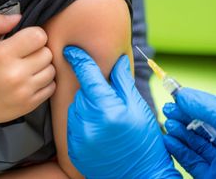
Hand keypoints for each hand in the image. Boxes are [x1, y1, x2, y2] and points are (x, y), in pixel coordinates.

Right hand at [0, 14, 55, 130]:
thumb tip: (19, 17)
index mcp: (3, 55)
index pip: (38, 36)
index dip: (34, 35)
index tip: (27, 40)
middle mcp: (16, 74)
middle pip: (47, 53)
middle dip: (39, 51)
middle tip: (27, 55)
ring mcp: (24, 91)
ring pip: (52, 70)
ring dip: (43, 67)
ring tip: (29, 68)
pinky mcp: (29, 104)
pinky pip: (51, 87)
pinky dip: (45, 82)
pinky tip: (32, 80)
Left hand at [64, 46, 180, 178]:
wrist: (139, 176)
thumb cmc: (143, 141)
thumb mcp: (138, 108)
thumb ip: (123, 82)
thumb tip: (117, 60)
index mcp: (106, 108)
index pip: (86, 75)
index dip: (79, 59)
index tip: (71, 50)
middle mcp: (87, 121)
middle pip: (82, 92)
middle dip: (92, 90)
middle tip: (109, 100)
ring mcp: (78, 136)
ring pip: (76, 107)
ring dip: (87, 106)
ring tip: (106, 118)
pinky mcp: (74, 148)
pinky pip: (73, 124)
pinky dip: (83, 121)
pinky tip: (98, 129)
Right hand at [162, 88, 215, 178]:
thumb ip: (210, 109)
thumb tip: (187, 95)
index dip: (197, 100)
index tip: (177, 93)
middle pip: (205, 124)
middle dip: (185, 115)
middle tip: (168, 108)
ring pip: (196, 143)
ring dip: (180, 131)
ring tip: (168, 123)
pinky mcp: (212, 177)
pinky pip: (191, 161)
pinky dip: (179, 150)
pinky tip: (169, 141)